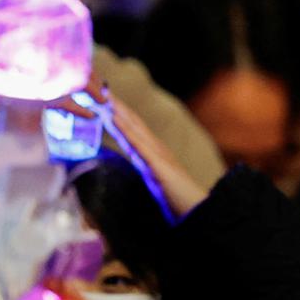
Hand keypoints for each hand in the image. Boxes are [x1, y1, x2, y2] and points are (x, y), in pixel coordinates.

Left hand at [107, 92, 210, 216]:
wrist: (202, 214)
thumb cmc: (181, 205)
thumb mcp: (158, 189)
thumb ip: (147, 180)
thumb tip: (137, 178)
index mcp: (155, 157)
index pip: (134, 131)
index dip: (119, 114)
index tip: (103, 100)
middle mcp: (157, 151)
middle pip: (133, 123)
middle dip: (115, 105)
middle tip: (97, 85)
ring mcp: (159, 156)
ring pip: (134, 128)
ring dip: (118, 110)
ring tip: (102, 94)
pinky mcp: (159, 166)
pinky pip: (138, 144)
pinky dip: (125, 129)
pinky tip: (113, 117)